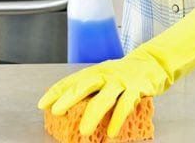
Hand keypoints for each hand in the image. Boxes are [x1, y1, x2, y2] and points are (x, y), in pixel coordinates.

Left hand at [38, 49, 166, 137]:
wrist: (152, 63)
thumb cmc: (123, 74)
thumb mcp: (104, 77)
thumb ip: (90, 90)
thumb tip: (67, 105)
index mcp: (94, 72)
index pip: (71, 81)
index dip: (56, 92)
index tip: (42, 104)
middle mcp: (105, 74)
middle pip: (84, 85)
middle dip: (69, 98)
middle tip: (56, 111)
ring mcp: (121, 81)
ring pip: (105, 97)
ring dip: (93, 114)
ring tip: (83, 131)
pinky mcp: (137, 88)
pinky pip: (126, 104)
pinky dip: (118, 118)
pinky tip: (111, 132)